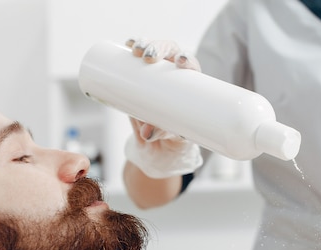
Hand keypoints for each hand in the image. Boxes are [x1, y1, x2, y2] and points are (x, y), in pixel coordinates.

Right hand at [123, 38, 202, 177]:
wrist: (158, 129)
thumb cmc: (172, 128)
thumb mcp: (169, 130)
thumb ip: (161, 131)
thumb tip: (147, 134)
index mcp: (188, 80)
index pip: (190, 64)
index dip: (187, 59)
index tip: (181, 62)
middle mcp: (173, 67)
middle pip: (170, 49)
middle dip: (160, 48)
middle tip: (149, 57)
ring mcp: (157, 65)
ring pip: (154, 46)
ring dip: (146, 44)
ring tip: (136, 51)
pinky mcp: (142, 68)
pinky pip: (139, 52)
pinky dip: (134, 45)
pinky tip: (129, 43)